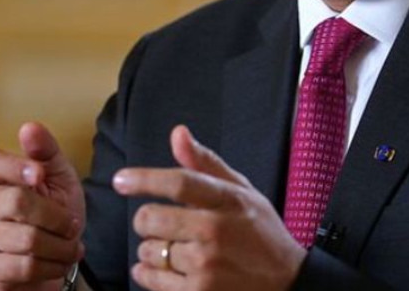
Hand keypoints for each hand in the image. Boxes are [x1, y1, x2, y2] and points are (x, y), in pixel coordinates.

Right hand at [0, 122, 85, 290]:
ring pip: (27, 240)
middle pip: (17, 202)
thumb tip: (29, 127)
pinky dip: (53, 266)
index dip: (13, 166)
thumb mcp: (58, 177)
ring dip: (61, 246)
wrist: (56, 256)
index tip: (39, 175)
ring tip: (70, 245)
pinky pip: (25, 267)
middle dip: (56, 215)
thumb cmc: (54, 209)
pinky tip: (59, 261)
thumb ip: (45, 151)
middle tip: (72, 223)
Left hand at [113, 125, 305, 290]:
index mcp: (227, 200)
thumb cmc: (261, 233)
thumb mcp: (242, 191)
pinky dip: (147, 273)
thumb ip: (205, 163)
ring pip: (149, 250)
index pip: (178, 182)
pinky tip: (160, 268)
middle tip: (158, 222)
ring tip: (174, 249)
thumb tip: (178, 133)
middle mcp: (215, 231)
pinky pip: (152, 279)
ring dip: (151, 249)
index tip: (121, 180)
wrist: (288, 282)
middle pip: (152, 218)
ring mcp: (206, 265)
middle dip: (146, 219)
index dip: (144, 179)